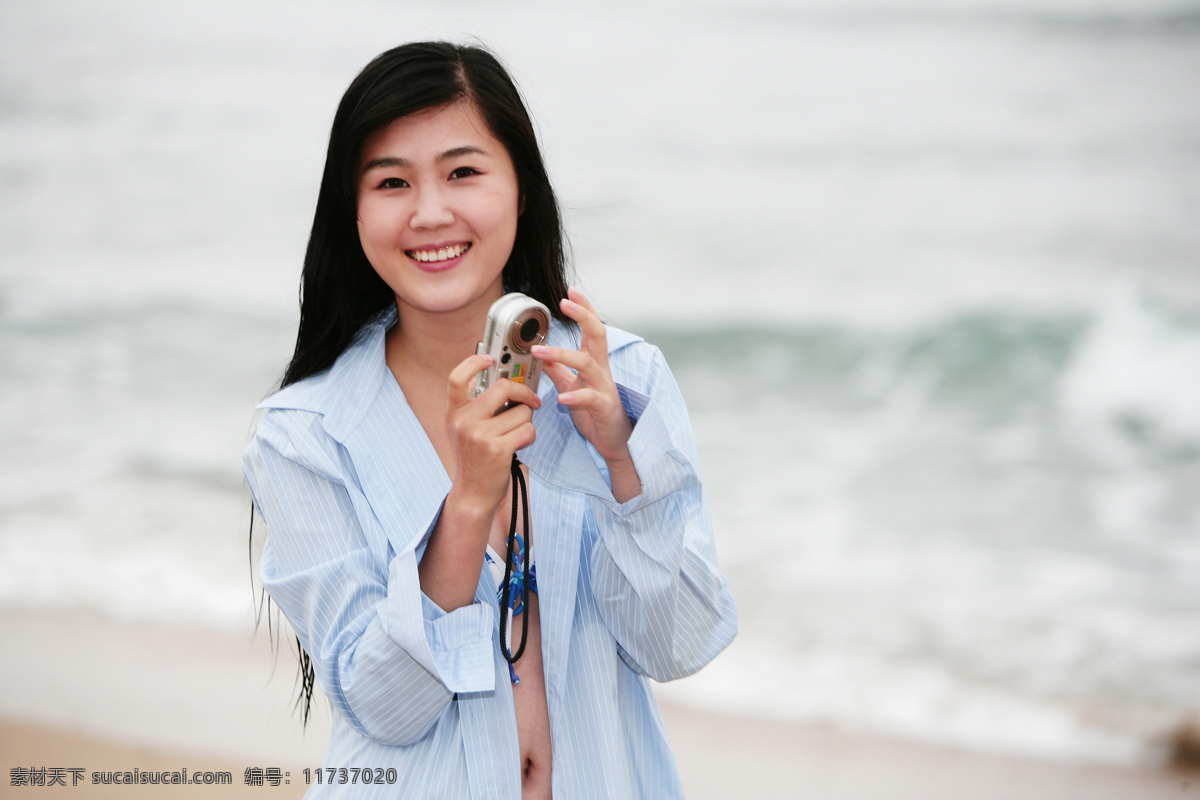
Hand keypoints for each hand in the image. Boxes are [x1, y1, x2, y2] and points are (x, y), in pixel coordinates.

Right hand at [445, 353, 540, 515]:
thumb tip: (497, 372)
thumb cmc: (474, 456)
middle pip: (503, 387)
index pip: (457, 378)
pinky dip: (529, 436)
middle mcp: (464, 421)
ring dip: (526, 421)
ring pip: (522, 411)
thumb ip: (475, 402)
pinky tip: (518, 444)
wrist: (473, 492)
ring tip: (514, 433)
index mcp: (454, 412)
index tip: (491, 358)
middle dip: (523, 392)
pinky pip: (527, 429)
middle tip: (530, 400)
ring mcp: (480, 435)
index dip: (474, 362)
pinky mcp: (498, 449)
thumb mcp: (464, 427)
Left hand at [532, 287, 634, 468]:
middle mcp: (601, 370)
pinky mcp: (604, 408)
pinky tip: (562, 397)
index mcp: (594, 362)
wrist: (616, 442)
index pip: (591, 328)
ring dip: (563, 354)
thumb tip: (539, 354)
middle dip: (583, 316)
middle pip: (597, 334)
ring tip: (540, 352)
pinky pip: (591, 398)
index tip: (571, 291)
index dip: (583, 308)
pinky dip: (576, 396)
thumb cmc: (595, 413)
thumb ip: (557, 370)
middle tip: (565, 302)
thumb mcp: (572, 386)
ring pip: (587, 363)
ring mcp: (604, 388)